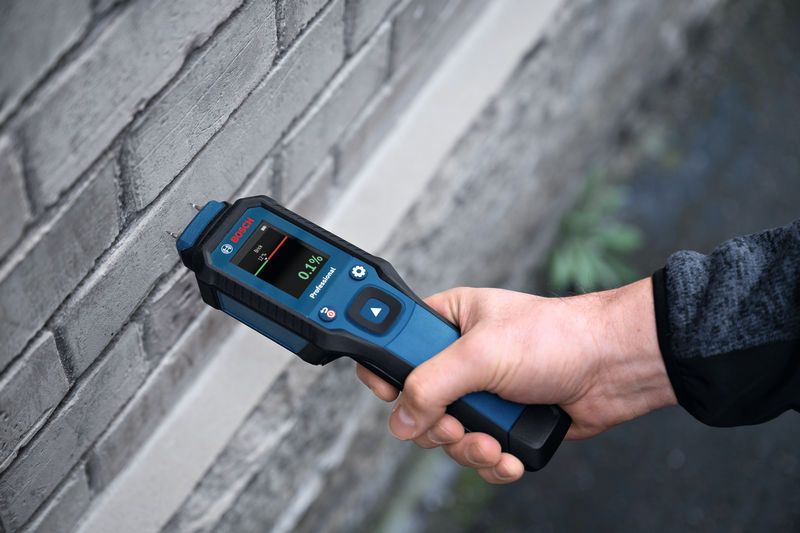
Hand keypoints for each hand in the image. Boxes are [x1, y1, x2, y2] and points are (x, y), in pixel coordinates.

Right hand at [355, 278, 676, 483]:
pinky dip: (491, 462)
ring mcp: (483, 392)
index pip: (396, 344)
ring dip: (468, 448)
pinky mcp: (504, 422)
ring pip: (446, 435)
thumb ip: (432, 384)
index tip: (388, 393)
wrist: (614, 368)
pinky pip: (478, 453)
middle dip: (436, 424)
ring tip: (494, 443)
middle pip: (417, 403)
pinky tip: (508, 455)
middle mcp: (460, 358)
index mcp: (449, 321)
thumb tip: (402, 418)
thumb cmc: (557, 337)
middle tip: (454, 422)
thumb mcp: (481, 353)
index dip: (386, 371)